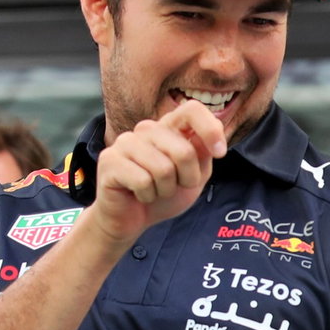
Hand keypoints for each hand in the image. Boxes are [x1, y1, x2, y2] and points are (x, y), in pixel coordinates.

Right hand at [87, 101, 226, 244]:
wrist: (131, 219)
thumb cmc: (162, 194)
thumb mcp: (194, 176)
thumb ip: (203, 155)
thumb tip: (213, 142)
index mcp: (168, 128)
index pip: (191, 110)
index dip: (210, 130)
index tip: (220, 153)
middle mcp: (146, 130)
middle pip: (184, 150)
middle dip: (188, 178)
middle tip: (175, 186)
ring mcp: (125, 142)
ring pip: (164, 169)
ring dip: (166, 190)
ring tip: (155, 191)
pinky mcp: (109, 160)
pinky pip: (143, 182)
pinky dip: (148, 196)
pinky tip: (139, 195)